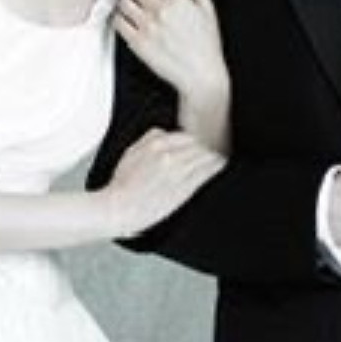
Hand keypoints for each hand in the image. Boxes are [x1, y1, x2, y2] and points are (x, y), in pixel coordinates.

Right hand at [106, 128, 225, 237]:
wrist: (119, 209)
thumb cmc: (122, 186)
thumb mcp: (130, 153)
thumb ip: (149, 139)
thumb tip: (164, 133)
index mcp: (155, 144)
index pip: (186, 136)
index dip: (195, 141)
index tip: (200, 145)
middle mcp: (169, 155)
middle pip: (199, 145)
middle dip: (206, 148)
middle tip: (214, 151)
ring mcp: (178, 171)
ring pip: (206, 156)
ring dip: (214, 156)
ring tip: (219, 157)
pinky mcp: (184, 187)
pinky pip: (207, 172)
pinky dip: (216, 167)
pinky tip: (221, 165)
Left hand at [114, 0, 227, 103]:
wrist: (201, 75)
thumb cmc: (207, 45)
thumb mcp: (207, 8)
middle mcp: (160, 10)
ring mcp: (147, 26)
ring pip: (123, 2)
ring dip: (125, 1)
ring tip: (132, 7)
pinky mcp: (138, 43)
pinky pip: (118, 23)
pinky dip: (120, 19)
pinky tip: (128, 21)